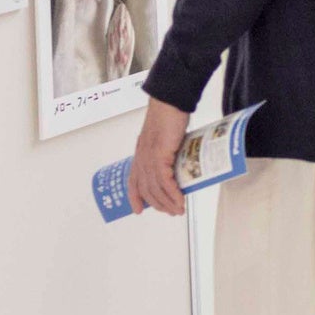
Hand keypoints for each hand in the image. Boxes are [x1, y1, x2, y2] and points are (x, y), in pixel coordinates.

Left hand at [127, 98, 194, 216]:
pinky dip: (173, 193)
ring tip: (178, 210)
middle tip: (171, 212)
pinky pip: (164, 181)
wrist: (170, 103)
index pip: (133, 180)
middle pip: (146, 189)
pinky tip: (180, 200)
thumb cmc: (170, 116)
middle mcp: (141, 158)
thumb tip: (181, 162)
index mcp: (141, 153)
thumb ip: (169, 151)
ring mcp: (149, 157)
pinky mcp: (159, 156)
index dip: (134, 197)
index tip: (138, 210)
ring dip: (168, 202)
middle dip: (158, 204)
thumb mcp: (166, 138)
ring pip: (155, 188)